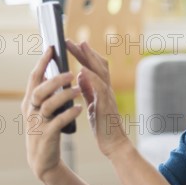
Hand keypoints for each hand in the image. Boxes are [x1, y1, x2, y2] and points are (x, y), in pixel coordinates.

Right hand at [21, 46, 82, 180]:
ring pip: (48, 105)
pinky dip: (69, 114)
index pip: (33, 78)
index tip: (51, 47)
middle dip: (54, 80)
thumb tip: (52, 72)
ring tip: (78, 90)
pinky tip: (80, 108)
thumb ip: (45, 93)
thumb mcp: (42, 110)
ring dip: (64, 96)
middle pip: (39, 91)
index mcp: (29, 102)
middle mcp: (30, 111)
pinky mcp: (46, 136)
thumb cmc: (46, 129)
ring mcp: (37, 124)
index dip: (41, 62)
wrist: (43, 159)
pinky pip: (57, 122)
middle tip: (70, 73)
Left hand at [66, 40, 129, 157]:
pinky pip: (100, 88)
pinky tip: (83, 70)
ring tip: (80, 46)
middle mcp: (107, 89)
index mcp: (102, 89)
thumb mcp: (93, 104)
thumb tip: (80, 75)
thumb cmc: (103, 126)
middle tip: (71, 40)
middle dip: (85, 51)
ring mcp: (108, 96)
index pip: (94, 66)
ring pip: (101, 71)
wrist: (114, 143)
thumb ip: (88, 89)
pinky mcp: (106, 105)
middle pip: (98, 64)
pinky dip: (92, 77)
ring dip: (89, 58)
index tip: (73, 44)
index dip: (84, 54)